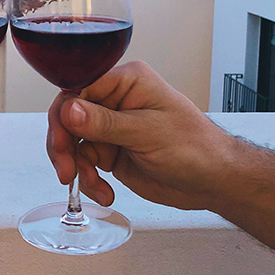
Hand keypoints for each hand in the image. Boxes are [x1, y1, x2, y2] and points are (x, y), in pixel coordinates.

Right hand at [47, 61, 240, 211]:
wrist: (213, 180)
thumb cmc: (195, 147)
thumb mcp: (147, 133)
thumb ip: (105, 122)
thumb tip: (69, 110)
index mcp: (126, 82)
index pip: (78, 88)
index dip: (64, 115)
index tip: (61, 141)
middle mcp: (114, 100)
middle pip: (69, 116)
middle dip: (64, 146)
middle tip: (67, 171)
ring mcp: (111, 126)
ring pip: (73, 142)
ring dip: (77, 168)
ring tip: (94, 187)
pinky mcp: (110, 150)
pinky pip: (84, 162)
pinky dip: (89, 181)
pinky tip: (105, 193)